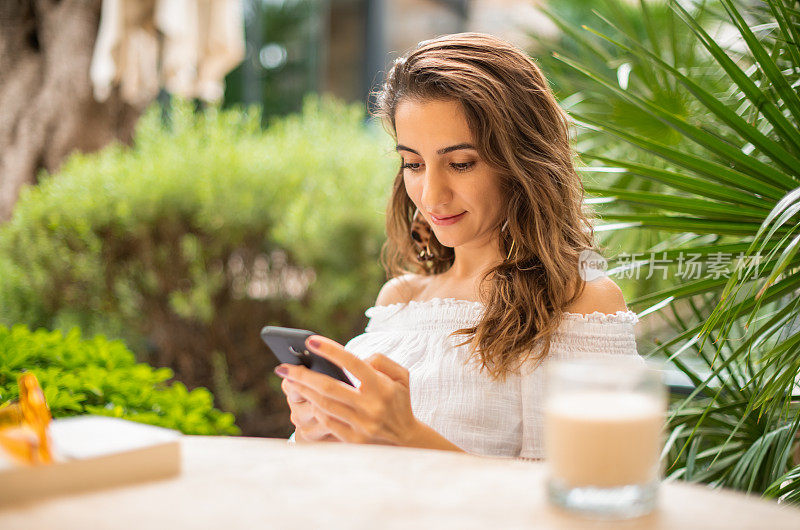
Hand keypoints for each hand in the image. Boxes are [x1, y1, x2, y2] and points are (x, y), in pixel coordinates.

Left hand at [274, 335, 420, 445]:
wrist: (406, 438)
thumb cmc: (398, 399)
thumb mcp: (401, 375)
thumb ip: (380, 360)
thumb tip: (356, 358)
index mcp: (381, 387)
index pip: (352, 363)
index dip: (330, 350)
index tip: (308, 341)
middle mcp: (371, 406)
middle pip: (329, 387)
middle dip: (303, 375)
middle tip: (283, 366)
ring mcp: (361, 425)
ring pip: (324, 405)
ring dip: (303, 392)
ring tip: (289, 380)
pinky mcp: (354, 439)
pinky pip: (327, 423)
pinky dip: (315, 409)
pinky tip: (305, 398)